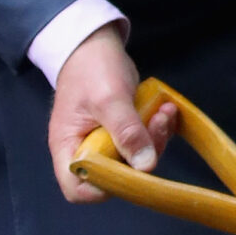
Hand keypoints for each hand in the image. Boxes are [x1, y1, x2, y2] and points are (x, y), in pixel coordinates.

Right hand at [48, 25, 178, 203]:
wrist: (94, 45)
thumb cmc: (91, 69)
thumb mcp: (109, 99)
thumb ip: (126, 131)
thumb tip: (145, 165)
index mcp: (69, 148)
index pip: (79, 189)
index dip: (104, 188)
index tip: (131, 169)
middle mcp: (85, 152)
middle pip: (115, 176)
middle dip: (142, 157)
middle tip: (157, 126)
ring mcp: (105, 143)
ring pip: (134, 160)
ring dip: (155, 139)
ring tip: (164, 113)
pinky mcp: (123, 133)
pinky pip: (143, 143)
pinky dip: (157, 130)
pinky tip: (166, 111)